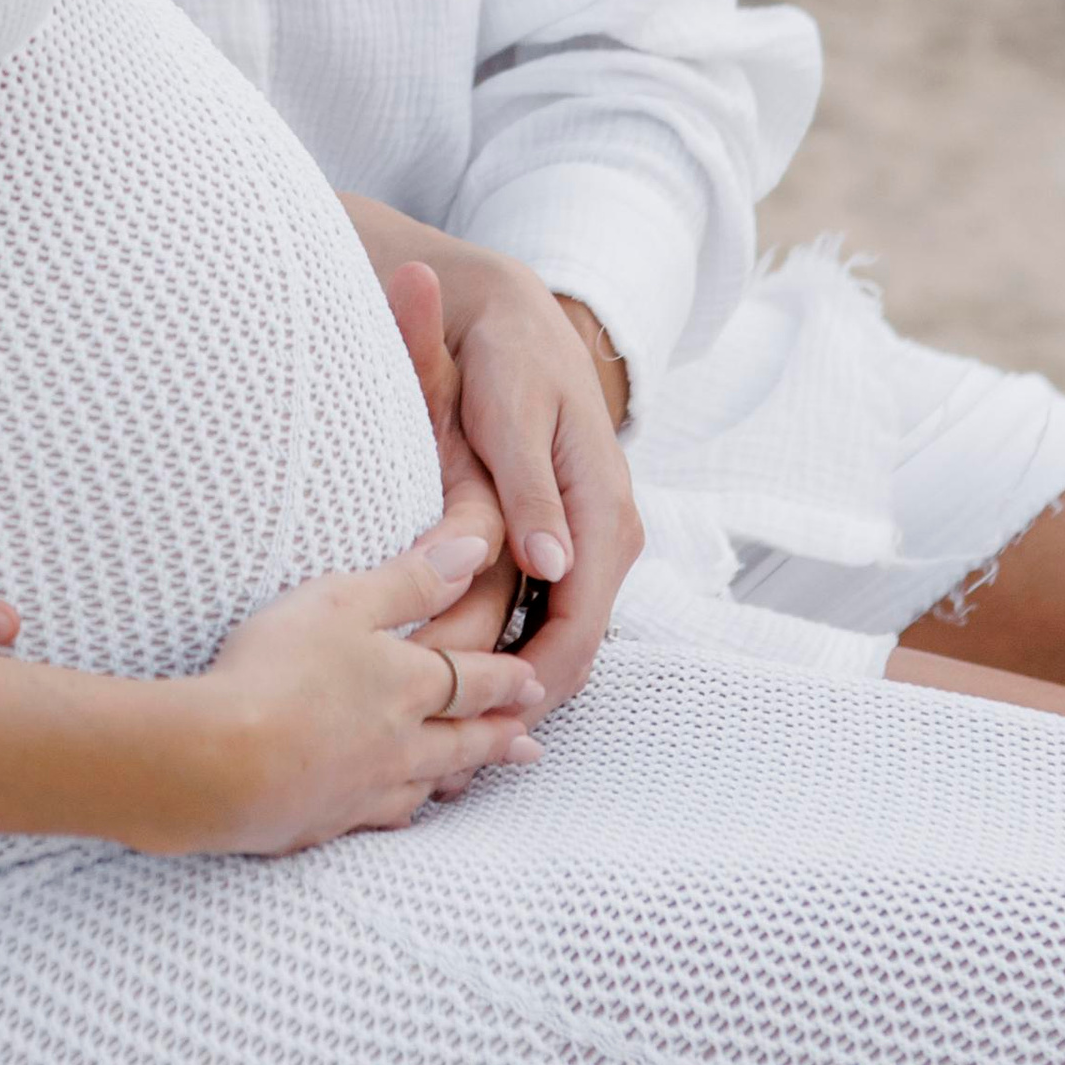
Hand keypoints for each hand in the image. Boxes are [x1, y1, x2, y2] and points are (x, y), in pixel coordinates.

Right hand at [185, 530, 547, 855]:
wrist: (220, 764)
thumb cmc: (278, 670)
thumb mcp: (341, 602)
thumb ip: (409, 578)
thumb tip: (475, 554)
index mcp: (408, 684)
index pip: (473, 680)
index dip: (505, 680)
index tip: (535, 683)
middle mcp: (399, 743)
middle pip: (461, 740)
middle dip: (498, 737)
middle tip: (531, 744)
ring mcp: (364, 789)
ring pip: (426, 783)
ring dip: (457, 777)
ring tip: (472, 779)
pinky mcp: (325, 822)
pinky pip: (380, 817)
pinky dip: (401, 812)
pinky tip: (397, 812)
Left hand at [351, 200, 643, 716]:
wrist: (518, 316)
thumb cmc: (509, 362)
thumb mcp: (513, 416)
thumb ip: (532, 494)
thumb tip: (555, 568)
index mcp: (603, 513)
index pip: (580, 626)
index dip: (532, 681)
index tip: (479, 720)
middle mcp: (608, 535)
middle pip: (575, 648)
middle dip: (522, 701)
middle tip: (457, 748)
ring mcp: (593, 540)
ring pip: (563, 638)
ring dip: (517, 684)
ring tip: (456, 731)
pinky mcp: (569, 539)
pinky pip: (552, 612)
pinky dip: (516, 648)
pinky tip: (468, 677)